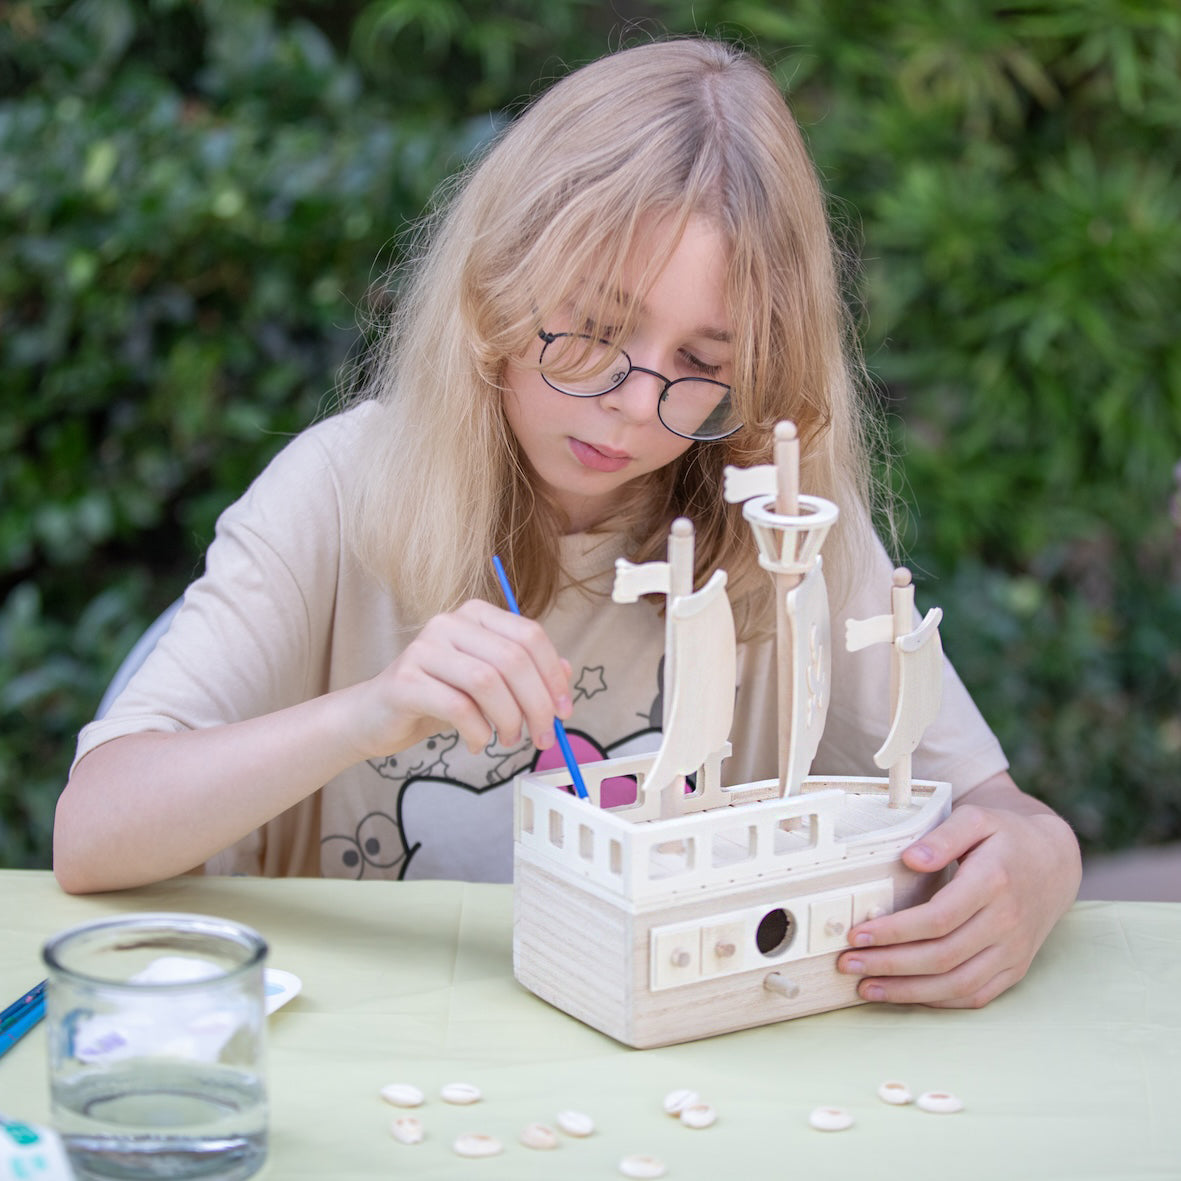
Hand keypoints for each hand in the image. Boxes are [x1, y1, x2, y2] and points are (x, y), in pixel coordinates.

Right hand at [347, 599, 572, 760]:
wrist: (376, 715)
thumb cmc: (438, 697)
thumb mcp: (487, 683)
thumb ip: (525, 672)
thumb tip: (566, 674)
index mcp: (476, 614)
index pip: (530, 635)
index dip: (553, 676)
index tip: (564, 711)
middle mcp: (449, 622)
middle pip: (513, 659)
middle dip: (537, 704)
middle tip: (542, 736)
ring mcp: (424, 648)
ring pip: (487, 682)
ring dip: (509, 719)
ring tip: (508, 739)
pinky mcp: (405, 680)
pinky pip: (457, 707)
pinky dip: (478, 732)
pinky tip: (478, 743)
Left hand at [836, 772, 1080, 1007]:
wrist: (1054, 861)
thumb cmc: (1006, 837)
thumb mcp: (977, 819)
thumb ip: (943, 836)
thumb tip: (910, 858)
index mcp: (993, 883)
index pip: (938, 918)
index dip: (895, 931)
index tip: (857, 934)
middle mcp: (1006, 922)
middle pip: (942, 956)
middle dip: (889, 964)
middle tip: (847, 964)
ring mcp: (1013, 950)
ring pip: (957, 983)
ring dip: (908, 991)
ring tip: (866, 987)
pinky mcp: (1015, 968)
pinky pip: (976, 995)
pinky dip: (938, 1001)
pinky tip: (905, 995)